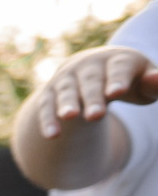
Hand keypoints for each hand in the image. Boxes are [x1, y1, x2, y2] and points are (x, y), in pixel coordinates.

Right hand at [35, 45, 157, 140]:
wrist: (92, 68)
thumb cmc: (129, 79)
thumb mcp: (145, 81)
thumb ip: (155, 83)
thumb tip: (155, 79)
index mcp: (117, 60)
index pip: (118, 69)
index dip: (117, 80)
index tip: (116, 92)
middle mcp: (88, 65)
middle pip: (91, 82)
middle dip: (92, 98)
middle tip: (96, 115)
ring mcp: (67, 78)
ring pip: (66, 91)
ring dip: (66, 104)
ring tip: (69, 117)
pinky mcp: (51, 92)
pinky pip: (47, 106)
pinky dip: (48, 120)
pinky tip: (52, 135)